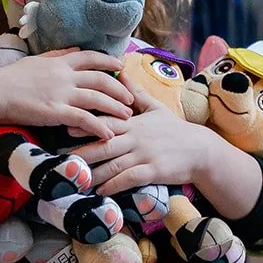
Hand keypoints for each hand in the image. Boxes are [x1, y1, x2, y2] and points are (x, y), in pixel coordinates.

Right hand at [0, 48, 132, 139]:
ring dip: (115, 108)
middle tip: (130, 98)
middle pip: (101, 79)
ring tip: (126, 117)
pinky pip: (84, 119)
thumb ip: (57, 55)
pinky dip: (100, 127)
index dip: (109, 60)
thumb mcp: (35, 60)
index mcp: (60, 62)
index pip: (91, 57)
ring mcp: (62, 94)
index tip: (121, 65)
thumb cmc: (9, 78)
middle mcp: (65, 75)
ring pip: (98, 99)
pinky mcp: (56, 112)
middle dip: (119, 88)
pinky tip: (109, 135)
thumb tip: (74, 50)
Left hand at [72, 72, 216, 193]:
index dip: (86, 124)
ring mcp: (144, 155)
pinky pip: (129, 179)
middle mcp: (136, 138)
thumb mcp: (155, 107)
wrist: (200, 150)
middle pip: (105, 145)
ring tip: (76, 180)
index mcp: (134, 122)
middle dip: (83, 152)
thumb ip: (135, 92)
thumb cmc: (175, 129)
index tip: (67, 127)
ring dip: (93, 174)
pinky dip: (113, 185)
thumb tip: (121, 71)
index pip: (107, 121)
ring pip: (114, 165)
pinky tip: (100, 191)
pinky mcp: (153, 172)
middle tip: (62, 160)